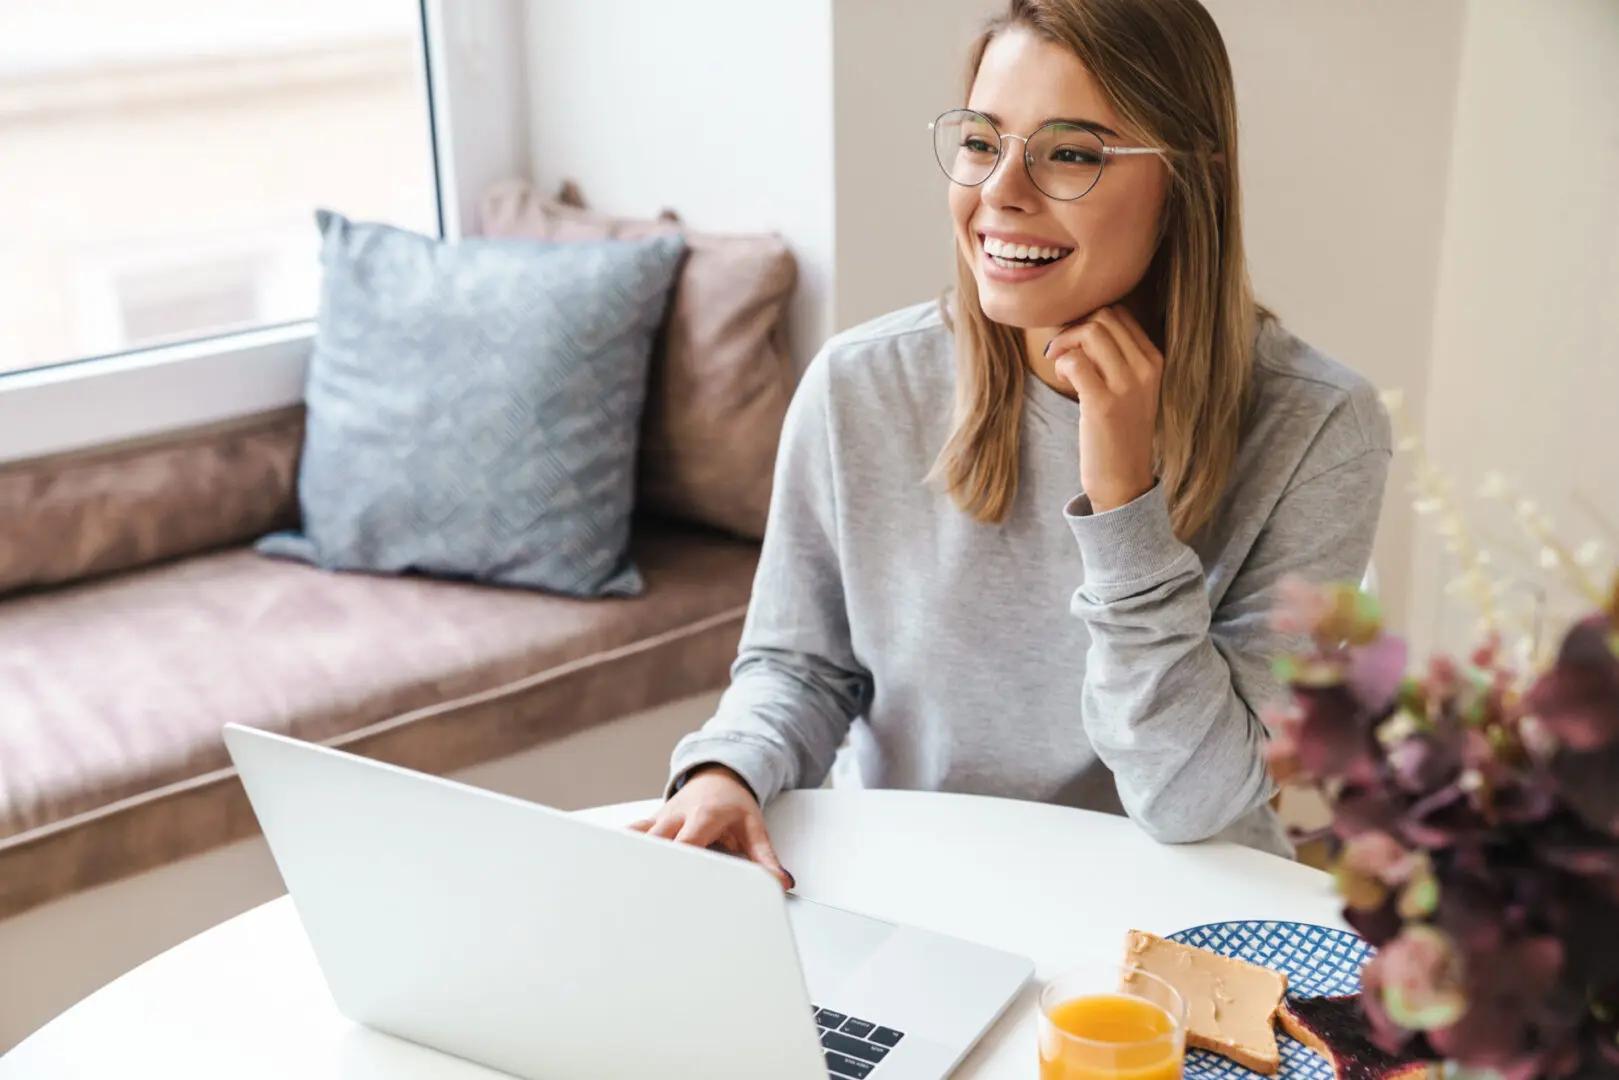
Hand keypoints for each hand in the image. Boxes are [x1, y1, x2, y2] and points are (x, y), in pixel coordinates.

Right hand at [628, 765, 794, 890]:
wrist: (718, 776)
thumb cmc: (733, 802)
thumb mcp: (754, 827)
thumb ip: (765, 857)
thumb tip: (780, 881)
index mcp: (703, 816)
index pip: (686, 843)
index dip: (679, 863)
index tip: (674, 885)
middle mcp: (677, 816)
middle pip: (656, 843)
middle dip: (651, 866)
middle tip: (646, 895)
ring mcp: (661, 819)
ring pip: (637, 838)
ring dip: (632, 858)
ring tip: (622, 884)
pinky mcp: (651, 823)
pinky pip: (631, 835)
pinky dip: (623, 849)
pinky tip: (611, 868)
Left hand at [1047, 306, 1163, 512]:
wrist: (1123, 481)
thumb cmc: (1117, 433)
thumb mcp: (1129, 389)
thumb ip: (1115, 357)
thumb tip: (1079, 325)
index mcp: (1155, 360)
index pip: (1120, 314)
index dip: (1089, 322)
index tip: (1076, 345)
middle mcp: (1147, 368)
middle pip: (1104, 317)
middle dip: (1074, 329)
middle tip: (1063, 354)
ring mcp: (1128, 385)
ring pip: (1091, 332)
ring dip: (1066, 344)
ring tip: (1063, 368)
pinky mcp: (1104, 404)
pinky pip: (1075, 361)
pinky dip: (1062, 364)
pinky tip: (1063, 379)